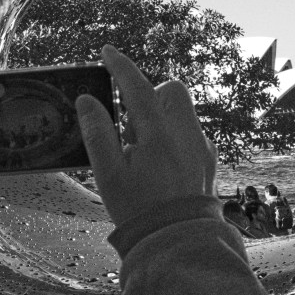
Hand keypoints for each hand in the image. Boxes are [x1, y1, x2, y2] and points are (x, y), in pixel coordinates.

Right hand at [76, 45, 216, 227]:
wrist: (179, 242)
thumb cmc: (140, 210)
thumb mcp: (108, 174)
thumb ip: (97, 133)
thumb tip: (87, 100)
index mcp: (158, 133)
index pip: (137, 86)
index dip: (120, 65)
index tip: (107, 52)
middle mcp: (186, 133)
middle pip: (172, 90)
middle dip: (150, 95)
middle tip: (129, 124)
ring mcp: (201, 146)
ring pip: (183, 111)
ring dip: (161, 116)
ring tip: (141, 150)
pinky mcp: (208, 160)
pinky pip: (191, 132)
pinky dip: (173, 135)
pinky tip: (159, 164)